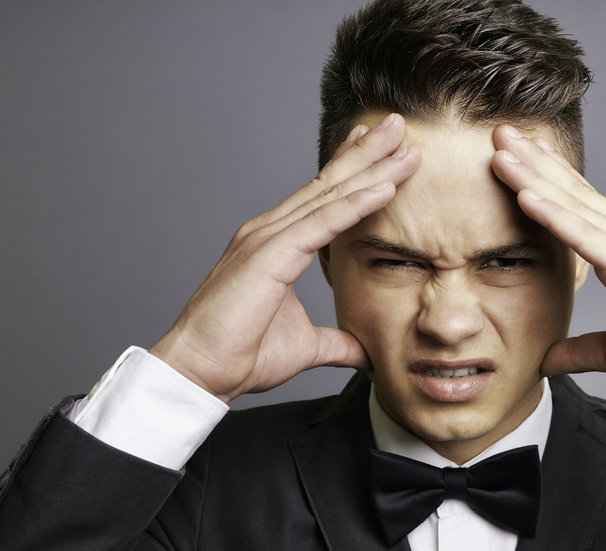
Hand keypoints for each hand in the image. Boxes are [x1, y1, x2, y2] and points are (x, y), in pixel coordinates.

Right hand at [150, 114, 420, 402]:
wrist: (201, 371)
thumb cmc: (240, 355)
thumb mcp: (306, 347)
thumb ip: (337, 343)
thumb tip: (365, 351)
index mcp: (275, 245)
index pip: (321, 198)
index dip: (351, 169)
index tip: (378, 147)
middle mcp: (269, 232)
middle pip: (328, 184)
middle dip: (366, 153)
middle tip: (398, 124)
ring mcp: (267, 238)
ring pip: (330, 195)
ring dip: (371, 167)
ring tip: (404, 144)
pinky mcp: (270, 255)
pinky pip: (323, 223)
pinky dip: (356, 204)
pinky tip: (385, 186)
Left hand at [490, 126, 605, 412]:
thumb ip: (579, 350)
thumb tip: (545, 359)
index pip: (584, 206)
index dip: (550, 177)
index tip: (517, 155)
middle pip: (576, 194)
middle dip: (535, 162)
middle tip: (500, 132)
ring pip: (577, 207)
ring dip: (536, 177)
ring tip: (501, 150)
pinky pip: (589, 240)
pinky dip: (556, 216)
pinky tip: (527, 196)